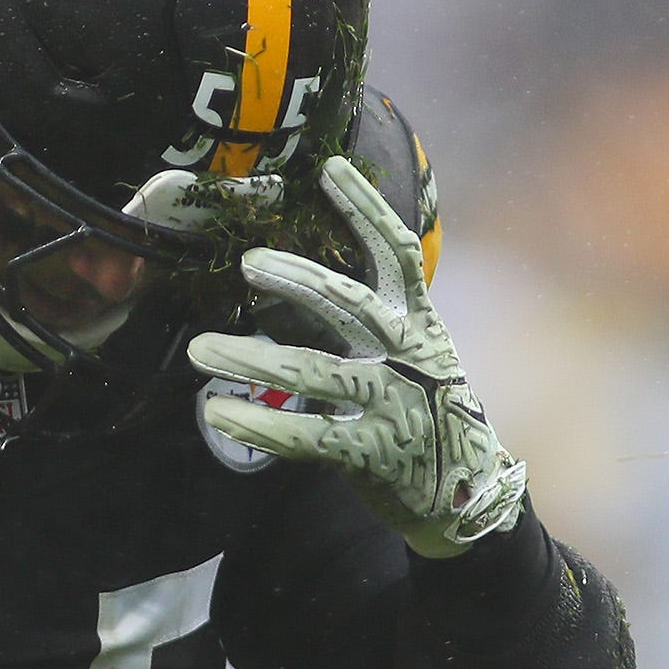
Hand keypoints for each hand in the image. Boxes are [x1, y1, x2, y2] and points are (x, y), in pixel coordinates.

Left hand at [187, 155, 525, 558]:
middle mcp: (410, 356)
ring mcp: (395, 404)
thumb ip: (363, 323)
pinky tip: (218, 412)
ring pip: (314, 371)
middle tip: (247, 262)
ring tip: (199, 348)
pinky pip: (308, 434)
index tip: (330, 170)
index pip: (397, 255)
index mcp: (419, 324)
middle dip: (296, 278)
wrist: (469, 497)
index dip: (365, 209)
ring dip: (250, 358)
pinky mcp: (375, 452)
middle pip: (348, 304)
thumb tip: (289, 285)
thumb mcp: (411, 356)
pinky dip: (260, 422)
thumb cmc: (427, 414)